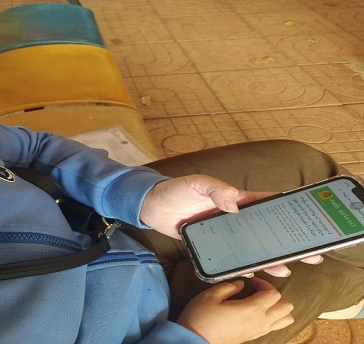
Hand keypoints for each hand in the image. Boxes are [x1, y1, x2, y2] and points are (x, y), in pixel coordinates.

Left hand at [140, 174, 323, 276]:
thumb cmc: (174, 190)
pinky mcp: (212, 244)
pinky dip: (244, 264)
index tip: (306, 219)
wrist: (150, 207)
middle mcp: (232, 216)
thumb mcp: (195, 183)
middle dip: (285, 240)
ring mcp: (223, 231)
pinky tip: (255, 273)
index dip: (285, 210)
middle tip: (307, 254)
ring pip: (251, 245)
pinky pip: (232, 255)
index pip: (264, 203)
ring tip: (286, 269)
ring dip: (269, 256)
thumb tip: (235, 203)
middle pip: (264, 229)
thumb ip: (214, 188)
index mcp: (233, 198)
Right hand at [177, 278, 293, 343]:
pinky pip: (274, 326)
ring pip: (285, 319)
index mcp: (252, 310)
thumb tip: (241, 283)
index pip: (274, 293)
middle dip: (276, 295)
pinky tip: (255, 311)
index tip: (251, 280)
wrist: (195, 340)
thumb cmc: (201, 317)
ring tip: (261, 300)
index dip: (264, 283)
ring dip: (278, 307)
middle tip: (259, 289)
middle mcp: (260, 322)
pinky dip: (272, 317)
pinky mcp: (254, 337)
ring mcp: (258, 331)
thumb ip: (229, 285)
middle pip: (287, 307)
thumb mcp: (211, 295)